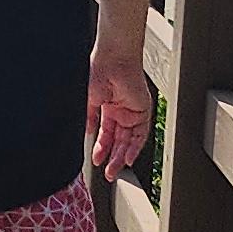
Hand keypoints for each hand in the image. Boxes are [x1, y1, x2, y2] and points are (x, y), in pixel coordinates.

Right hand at [87, 53, 153, 177]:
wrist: (112, 59)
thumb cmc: (98, 72)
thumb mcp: (88, 100)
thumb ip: (89, 118)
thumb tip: (88, 133)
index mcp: (107, 107)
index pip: (106, 133)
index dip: (101, 148)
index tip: (96, 160)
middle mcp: (121, 111)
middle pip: (118, 140)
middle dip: (112, 157)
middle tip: (107, 172)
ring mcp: (132, 111)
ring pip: (129, 140)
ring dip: (122, 156)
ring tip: (114, 170)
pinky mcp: (143, 110)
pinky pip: (141, 134)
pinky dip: (135, 147)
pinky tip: (129, 158)